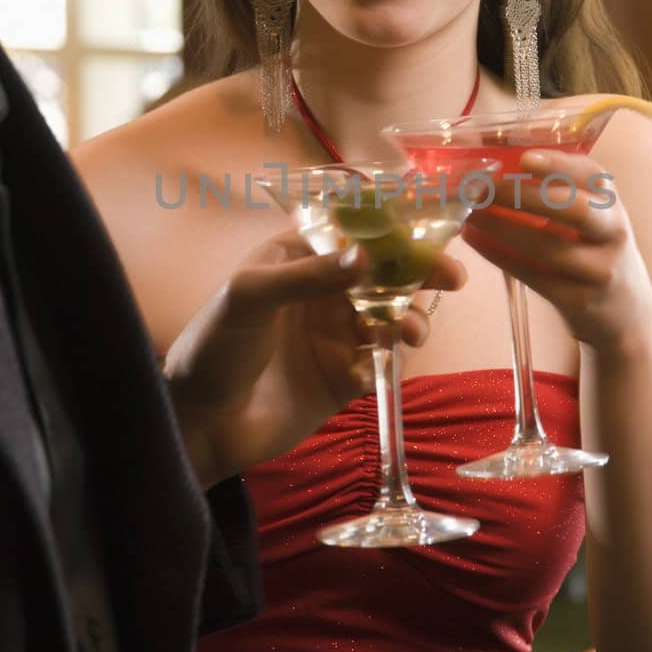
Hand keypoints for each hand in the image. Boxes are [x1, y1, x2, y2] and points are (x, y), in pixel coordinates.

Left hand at [163, 227, 465, 484]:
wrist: (199, 423)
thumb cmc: (214, 346)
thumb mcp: (249, 297)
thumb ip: (307, 277)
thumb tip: (367, 258)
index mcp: (296, 258)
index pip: (352, 231)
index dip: (392, 228)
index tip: (430, 229)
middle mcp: (320, 292)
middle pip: (383, 274)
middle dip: (420, 274)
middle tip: (453, 278)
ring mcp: (333, 336)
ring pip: (388, 318)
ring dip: (407, 321)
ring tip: (410, 334)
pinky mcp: (341, 380)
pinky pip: (378, 364)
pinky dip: (384, 363)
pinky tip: (368, 370)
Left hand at [460, 147, 651, 355]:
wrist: (626, 313)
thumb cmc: (594, 252)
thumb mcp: (592, 220)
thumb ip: (559, 195)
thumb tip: (496, 168)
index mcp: (612, 204)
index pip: (592, 176)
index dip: (559, 165)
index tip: (524, 159)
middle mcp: (613, 233)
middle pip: (575, 210)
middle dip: (524, 196)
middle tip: (482, 189)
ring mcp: (599, 270)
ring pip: (548, 247)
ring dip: (502, 227)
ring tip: (470, 215)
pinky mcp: (579, 300)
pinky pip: (534, 275)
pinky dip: (501, 255)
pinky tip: (476, 240)